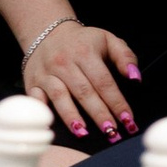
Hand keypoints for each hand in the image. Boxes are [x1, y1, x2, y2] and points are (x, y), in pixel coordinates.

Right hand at [22, 17, 140, 141]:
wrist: (47, 32)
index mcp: (85, 52)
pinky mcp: (32, 82)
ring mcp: (46, 73)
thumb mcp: (108, 40)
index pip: (104, 82)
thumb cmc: (83, 42)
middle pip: (84, 92)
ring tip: (84, 134)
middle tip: (112, 133)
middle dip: (99, 115)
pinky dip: (43, 112)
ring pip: (59, 97)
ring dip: (72, 117)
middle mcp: (64, 63)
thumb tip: (135, 78)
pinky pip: (36, 99)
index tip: (128, 120)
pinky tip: (52, 126)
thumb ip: (125, 57)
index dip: (116, 102)